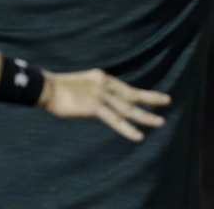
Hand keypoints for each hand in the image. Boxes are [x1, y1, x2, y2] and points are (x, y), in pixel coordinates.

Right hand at [39, 69, 170, 141]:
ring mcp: (101, 95)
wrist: (46, 88)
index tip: (156, 97)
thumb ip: (95, 92)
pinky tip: (139, 136)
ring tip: (160, 122)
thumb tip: (102, 103)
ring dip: (145, 116)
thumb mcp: (82, 86)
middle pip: (132, 94)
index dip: (142, 94)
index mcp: (102, 77)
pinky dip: (128, 129)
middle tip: (167, 101)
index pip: (126, 88)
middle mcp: (105, 84)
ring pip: (128, 109)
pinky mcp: (94, 107)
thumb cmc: (59, 89)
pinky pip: (115, 120)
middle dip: (151, 99)